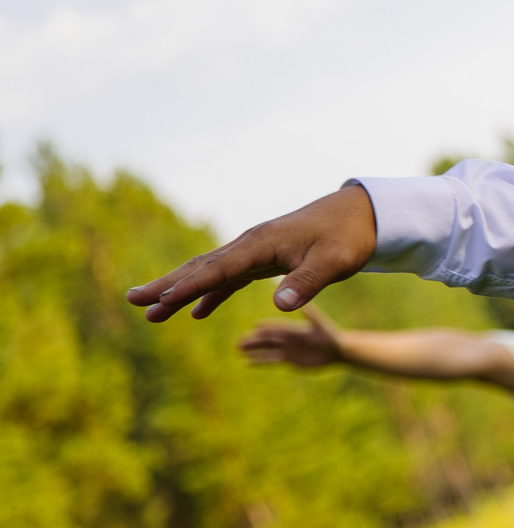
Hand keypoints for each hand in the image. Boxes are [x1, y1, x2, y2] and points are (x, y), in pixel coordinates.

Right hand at [126, 183, 377, 321]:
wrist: (365, 214)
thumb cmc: (350, 236)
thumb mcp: (334, 262)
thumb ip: (306, 282)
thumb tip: (280, 305)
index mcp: (261, 244)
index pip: (218, 268)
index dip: (189, 287)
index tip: (160, 302)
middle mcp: (252, 244)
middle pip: (202, 267)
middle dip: (167, 286)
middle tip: (133, 301)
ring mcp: (257, 250)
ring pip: (211, 273)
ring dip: (182, 292)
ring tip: (152, 313)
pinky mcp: (266, 258)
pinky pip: (230, 278)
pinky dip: (211, 294)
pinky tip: (197, 312)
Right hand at [242, 309, 348, 369]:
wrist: (336, 350)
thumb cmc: (331, 336)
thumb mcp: (322, 327)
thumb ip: (313, 317)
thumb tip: (305, 306)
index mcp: (294, 327)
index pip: (278, 326)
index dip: (268, 326)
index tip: (255, 325)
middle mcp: (288, 337)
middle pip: (269, 337)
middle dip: (255, 339)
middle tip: (240, 340)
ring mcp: (287, 347)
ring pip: (267, 348)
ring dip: (254, 349)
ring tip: (238, 349)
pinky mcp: (288, 359)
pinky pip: (271, 360)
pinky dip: (259, 361)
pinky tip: (246, 362)